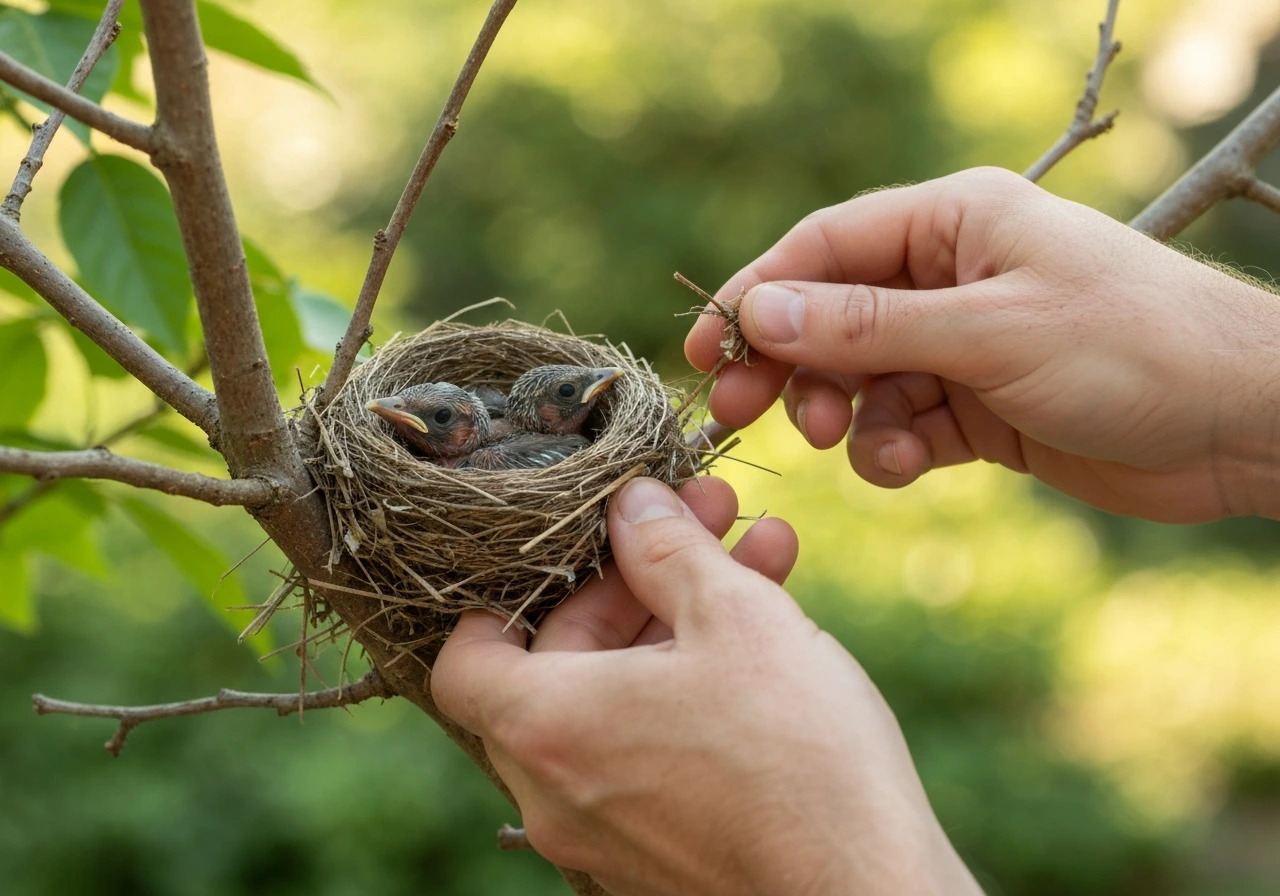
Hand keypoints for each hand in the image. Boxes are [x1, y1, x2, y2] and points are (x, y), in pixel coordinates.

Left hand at [431, 477, 979, 895]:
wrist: (868, 895)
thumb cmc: (797, 755)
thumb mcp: (735, 618)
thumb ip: (668, 548)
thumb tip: (631, 503)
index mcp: (548, 726)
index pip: (467, 657)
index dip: (506, 594)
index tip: (569, 556)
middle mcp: (556, 792)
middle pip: (559, 665)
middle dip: (633, 583)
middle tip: (698, 526)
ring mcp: (605, 835)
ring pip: (620, 702)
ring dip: (678, 621)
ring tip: (757, 557)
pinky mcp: (659, 857)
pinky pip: (651, 753)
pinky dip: (690, 689)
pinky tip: (770, 631)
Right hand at [685, 167, 1279, 522]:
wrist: (1241, 423)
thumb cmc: (1131, 348)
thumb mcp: (989, 331)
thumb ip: (869, 326)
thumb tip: (761, 312)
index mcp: (953, 222)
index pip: (825, 248)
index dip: (758, 295)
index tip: (707, 350)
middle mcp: (951, 275)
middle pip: (832, 315)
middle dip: (789, 365)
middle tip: (741, 412)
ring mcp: (964, 344)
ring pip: (863, 379)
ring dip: (846, 416)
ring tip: (849, 444)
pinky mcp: (980, 407)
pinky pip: (904, 425)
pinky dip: (892, 450)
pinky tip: (907, 467)